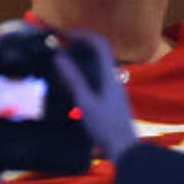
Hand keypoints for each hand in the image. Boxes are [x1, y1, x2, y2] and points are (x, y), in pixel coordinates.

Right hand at [51, 30, 136, 161]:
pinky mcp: (112, 99)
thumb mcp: (85, 102)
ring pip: (99, 65)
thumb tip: (59, 56)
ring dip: (83, 58)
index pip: (99, 44)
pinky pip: (98, 77)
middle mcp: (114, 78)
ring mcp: (114, 89)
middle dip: (82, 44)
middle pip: (100, 52)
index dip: (84, 34)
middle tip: (63, 45)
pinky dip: (85, 72)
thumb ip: (73, 79)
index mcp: (109, 76)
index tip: (65, 34)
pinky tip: (74, 83)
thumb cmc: (105, 126)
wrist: (124, 148)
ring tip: (64, 62)